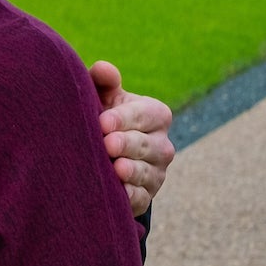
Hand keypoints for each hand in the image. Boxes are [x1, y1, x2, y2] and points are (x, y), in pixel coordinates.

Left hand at [88, 59, 174, 218]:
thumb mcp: (104, 96)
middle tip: (107, 144)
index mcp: (155, 115)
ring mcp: (156, 172)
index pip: (147, 115)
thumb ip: (103, 82)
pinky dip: (131, 196)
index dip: (125, 118)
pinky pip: (142, 197)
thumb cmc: (103, 114)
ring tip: (116, 168)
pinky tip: (120, 193)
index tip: (102, 122)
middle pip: (148, 145)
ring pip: (148, 172)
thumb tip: (103, 68)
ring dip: (132, 171)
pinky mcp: (146, 195)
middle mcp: (162, 144)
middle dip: (127, 144)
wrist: (103, 151)